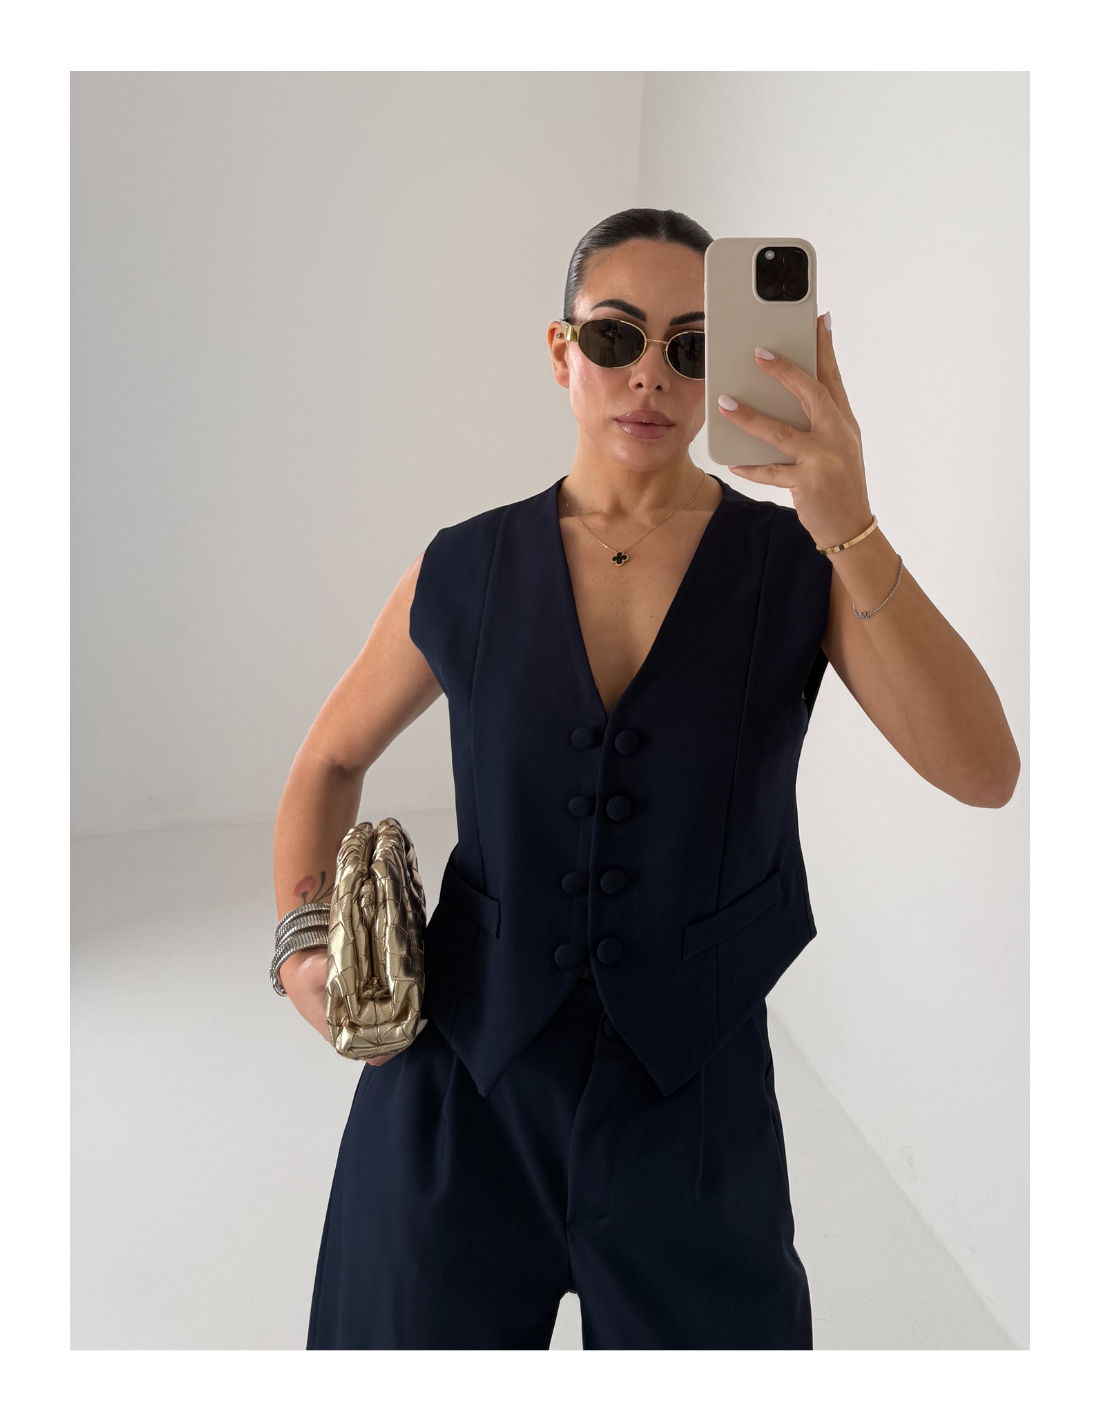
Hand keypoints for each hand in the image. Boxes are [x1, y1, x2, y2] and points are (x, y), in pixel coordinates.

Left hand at [716, 314, 871, 550]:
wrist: (852, 528)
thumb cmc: (840, 483)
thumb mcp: (839, 446)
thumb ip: (821, 419)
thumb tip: (793, 392)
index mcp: (845, 422)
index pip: (834, 378)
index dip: (825, 348)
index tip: (819, 319)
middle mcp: (838, 436)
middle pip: (811, 394)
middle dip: (785, 371)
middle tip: (758, 352)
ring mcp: (824, 460)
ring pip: (782, 432)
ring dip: (750, 417)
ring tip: (725, 403)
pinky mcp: (809, 484)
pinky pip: (771, 471)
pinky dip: (750, 466)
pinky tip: (733, 460)